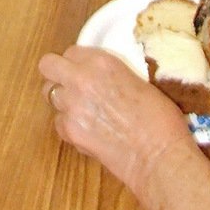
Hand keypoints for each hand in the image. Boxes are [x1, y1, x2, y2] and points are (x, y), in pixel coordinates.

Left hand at [39, 46, 193, 196]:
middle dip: (56, 74)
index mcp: (101, 62)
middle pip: (48, 65)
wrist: (160, 157)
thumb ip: (111, 75)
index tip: (83, 71)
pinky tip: (88, 132)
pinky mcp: (70, 131)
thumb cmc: (160, 121)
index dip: (77, 63)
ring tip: (82, 112)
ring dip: (63, 100)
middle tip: (70, 85)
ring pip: (50, 95)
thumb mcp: (138, 82)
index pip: (71, 52)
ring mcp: (72, 105)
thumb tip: (103, 81)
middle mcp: (81, 79)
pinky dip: (69, 126)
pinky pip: (59, 123)